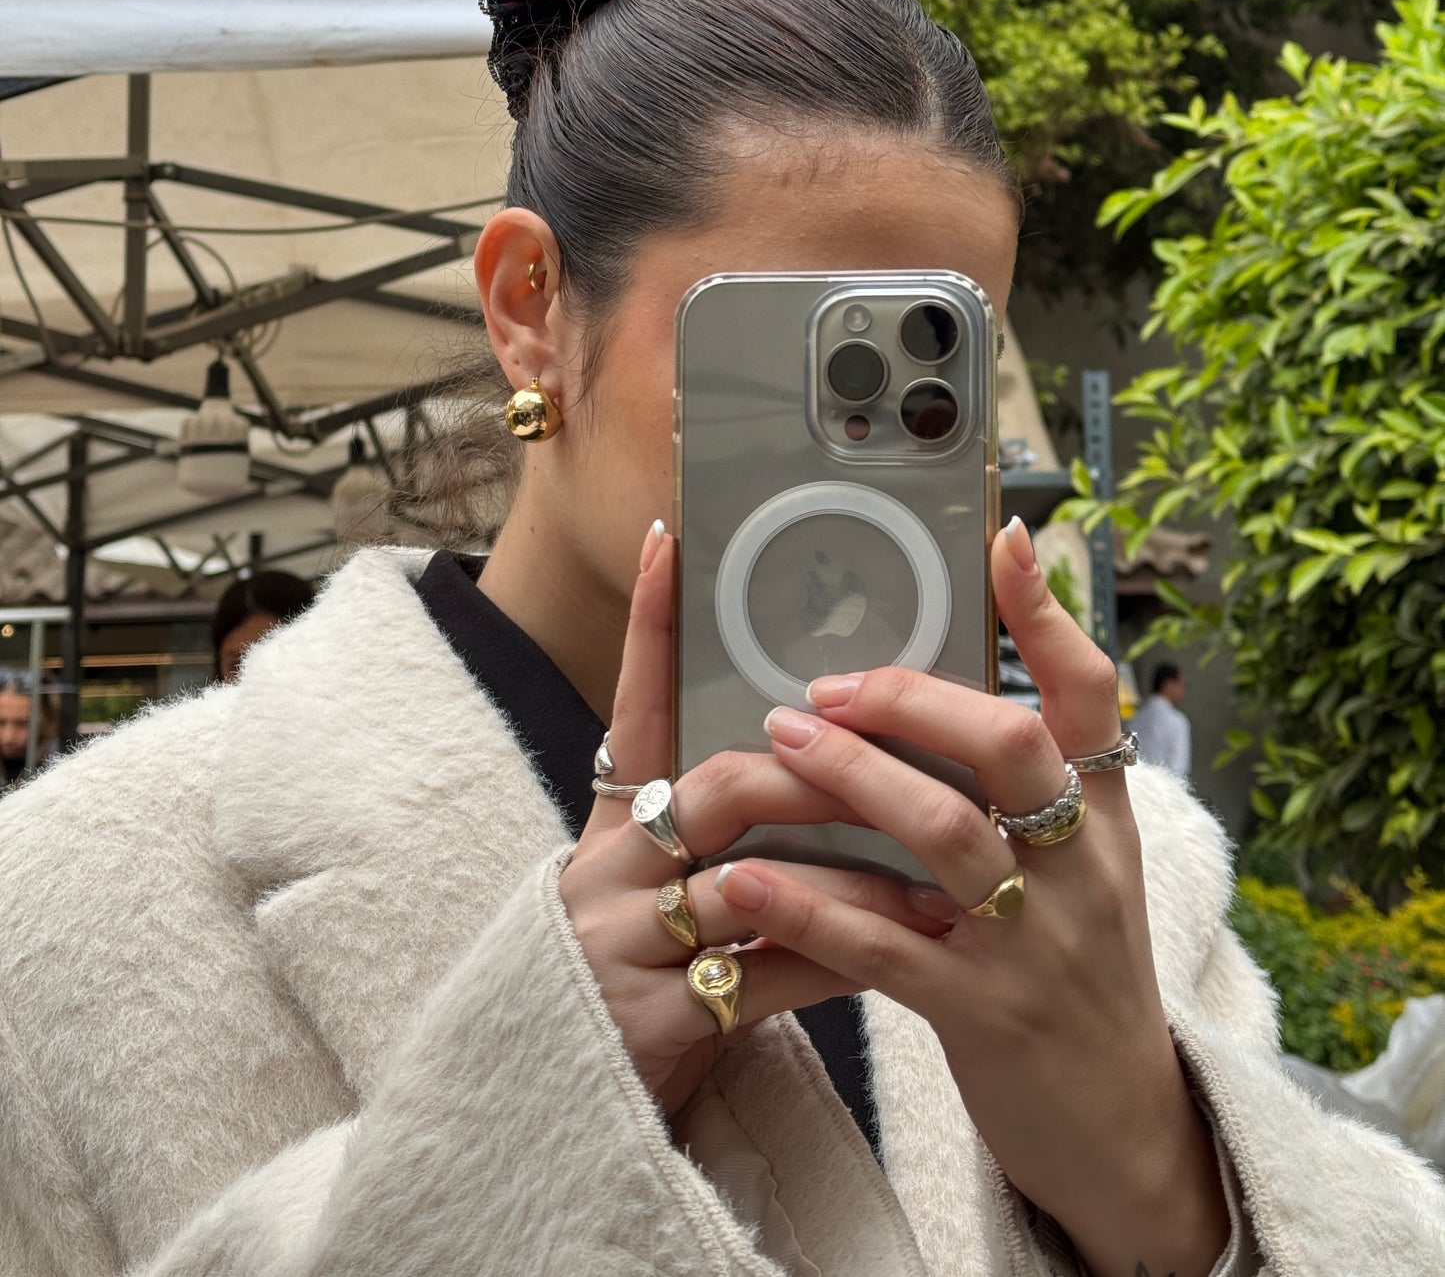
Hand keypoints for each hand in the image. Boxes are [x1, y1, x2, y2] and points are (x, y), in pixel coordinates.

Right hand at [558, 523, 951, 1120]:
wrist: (574, 1122)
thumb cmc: (653, 986)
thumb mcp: (665, 898)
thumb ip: (726, 833)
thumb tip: (827, 754)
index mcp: (614, 832)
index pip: (635, 709)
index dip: (648, 626)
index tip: (670, 541)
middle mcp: (609, 875)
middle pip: (718, 788)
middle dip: (819, 773)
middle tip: (899, 761)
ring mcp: (623, 947)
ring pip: (757, 883)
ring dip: (859, 877)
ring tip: (942, 877)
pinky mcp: (651, 1023)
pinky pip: (769, 979)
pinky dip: (845, 962)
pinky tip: (903, 957)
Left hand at [712, 519, 1230, 1276]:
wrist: (1121, 1126)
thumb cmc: (1078, 968)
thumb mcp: (1085, 867)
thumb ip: (1037, 783)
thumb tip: (956, 688)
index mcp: (1105, 815)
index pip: (1089, 693)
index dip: (1046, 612)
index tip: (998, 536)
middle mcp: (1082, 866)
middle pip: (1006, 745)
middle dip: (910, 698)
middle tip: (824, 681)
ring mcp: (1035, 941)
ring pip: (940, 834)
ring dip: (849, 777)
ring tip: (776, 738)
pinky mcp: (981, 1013)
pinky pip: (881, 945)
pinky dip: (807, 903)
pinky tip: (743, 875)